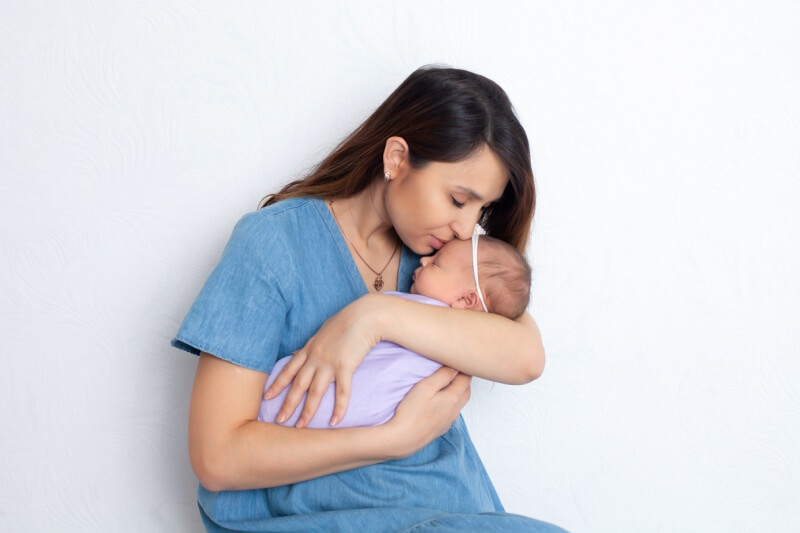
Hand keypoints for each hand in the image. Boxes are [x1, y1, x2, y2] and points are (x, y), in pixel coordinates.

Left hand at [263, 295, 379, 427]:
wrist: (364, 315)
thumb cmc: (347, 320)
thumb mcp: (324, 330)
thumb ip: (314, 344)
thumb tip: (302, 351)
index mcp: (310, 348)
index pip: (289, 369)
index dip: (277, 384)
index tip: (267, 396)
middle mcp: (315, 358)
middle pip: (298, 385)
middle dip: (287, 404)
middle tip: (279, 420)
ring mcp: (329, 363)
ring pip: (314, 392)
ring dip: (307, 411)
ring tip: (300, 427)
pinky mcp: (345, 367)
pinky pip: (341, 392)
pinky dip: (339, 408)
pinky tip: (335, 421)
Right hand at [386, 366, 471, 457]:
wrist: (403, 439)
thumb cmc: (412, 412)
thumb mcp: (426, 386)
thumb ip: (443, 375)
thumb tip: (455, 367)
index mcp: (453, 398)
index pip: (466, 379)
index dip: (465, 369)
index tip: (460, 361)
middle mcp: (454, 411)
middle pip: (466, 391)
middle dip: (464, 380)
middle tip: (457, 370)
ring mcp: (448, 421)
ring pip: (459, 403)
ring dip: (458, 392)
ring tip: (450, 383)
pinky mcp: (440, 429)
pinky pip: (451, 413)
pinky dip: (451, 404)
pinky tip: (441, 402)